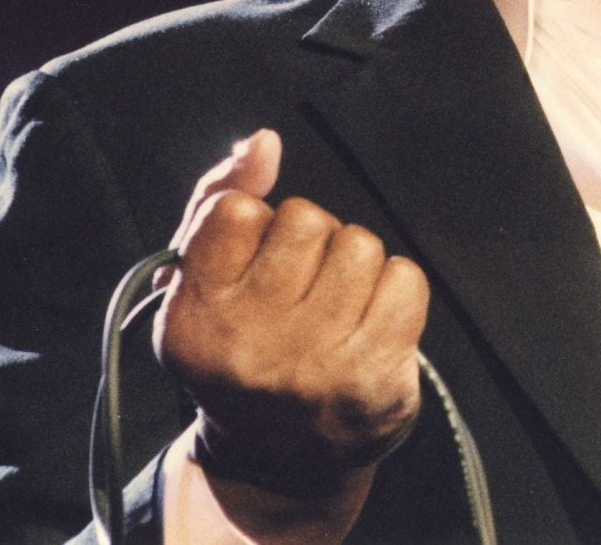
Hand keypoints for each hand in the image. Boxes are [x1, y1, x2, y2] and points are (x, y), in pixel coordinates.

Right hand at [152, 129, 428, 519]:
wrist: (280, 459)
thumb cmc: (241, 344)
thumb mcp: (203, 279)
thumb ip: (219, 198)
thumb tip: (264, 141)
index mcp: (194, 316)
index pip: (236, 210)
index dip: (256, 227)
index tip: (255, 268)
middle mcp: (249, 344)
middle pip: (306, 218)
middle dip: (311, 243)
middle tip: (300, 295)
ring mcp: (314, 365)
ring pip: (360, 243)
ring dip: (356, 266)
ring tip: (336, 310)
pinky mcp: (374, 379)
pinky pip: (406, 279)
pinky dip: (397, 291)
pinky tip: (373, 324)